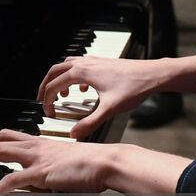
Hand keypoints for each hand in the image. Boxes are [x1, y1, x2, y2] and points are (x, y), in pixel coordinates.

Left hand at [0, 130, 117, 195]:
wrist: (108, 162)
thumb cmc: (93, 163)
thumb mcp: (65, 163)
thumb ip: (48, 169)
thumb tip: (37, 182)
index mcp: (41, 143)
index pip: (7, 136)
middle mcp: (35, 146)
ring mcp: (37, 158)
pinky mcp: (42, 172)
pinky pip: (11, 179)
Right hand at [37, 56, 164, 138]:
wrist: (153, 74)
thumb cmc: (134, 87)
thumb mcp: (109, 109)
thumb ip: (90, 123)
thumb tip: (75, 135)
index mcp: (82, 72)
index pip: (54, 86)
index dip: (48, 100)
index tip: (48, 113)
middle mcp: (85, 63)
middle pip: (55, 71)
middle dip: (46, 85)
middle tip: (42, 99)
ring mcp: (93, 61)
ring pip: (66, 66)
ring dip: (59, 78)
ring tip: (60, 94)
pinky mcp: (102, 63)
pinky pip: (80, 66)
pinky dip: (74, 76)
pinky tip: (82, 88)